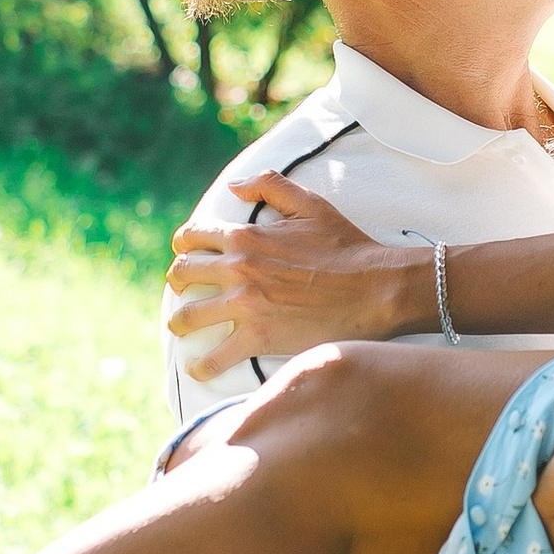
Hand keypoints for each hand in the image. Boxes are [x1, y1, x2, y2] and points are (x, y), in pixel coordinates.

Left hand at [166, 175, 423, 374]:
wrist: (375, 288)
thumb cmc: (346, 246)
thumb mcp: (310, 204)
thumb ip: (269, 184)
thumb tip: (234, 185)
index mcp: (246, 235)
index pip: (193, 237)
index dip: (185, 245)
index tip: (187, 254)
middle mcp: (238, 268)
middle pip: (183, 274)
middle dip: (178, 281)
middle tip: (182, 289)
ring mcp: (246, 305)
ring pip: (188, 316)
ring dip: (180, 322)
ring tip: (181, 328)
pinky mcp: (259, 338)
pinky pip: (215, 357)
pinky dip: (201, 366)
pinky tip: (198, 369)